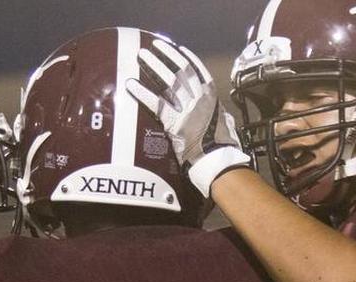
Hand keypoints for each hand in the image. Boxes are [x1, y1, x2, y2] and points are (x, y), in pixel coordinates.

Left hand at [125, 38, 250, 196]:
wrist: (219, 161)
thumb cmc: (223, 144)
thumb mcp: (224, 121)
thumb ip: (218, 112)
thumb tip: (218, 110)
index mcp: (211, 95)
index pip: (197, 69)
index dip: (185, 56)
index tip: (175, 47)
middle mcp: (200, 98)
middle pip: (181, 70)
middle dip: (166, 55)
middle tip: (153, 46)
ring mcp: (187, 109)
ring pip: (168, 81)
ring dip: (154, 66)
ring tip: (141, 56)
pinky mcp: (175, 123)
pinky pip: (156, 104)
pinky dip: (142, 93)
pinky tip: (131, 84)